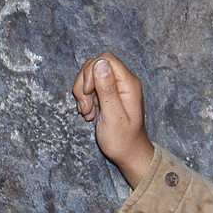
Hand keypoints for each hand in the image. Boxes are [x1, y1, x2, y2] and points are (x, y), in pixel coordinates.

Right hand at [72, 52, 154, 187]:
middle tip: (85, 106)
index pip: (105, 59)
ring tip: (87, 112)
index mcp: (128, 83)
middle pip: (95, 66)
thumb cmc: (122, 140)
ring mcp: (116, 88)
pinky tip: (89, 113)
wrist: (129, 154)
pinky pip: (92, 88)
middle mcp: (124, 82)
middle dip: (84, 84)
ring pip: (91, 77)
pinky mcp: (109, 94)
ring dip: (83, 93)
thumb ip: (107, 89)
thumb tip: (100, 63)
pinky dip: (86, 99)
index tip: (88, 92)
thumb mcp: (113, 116)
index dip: (91, 72)